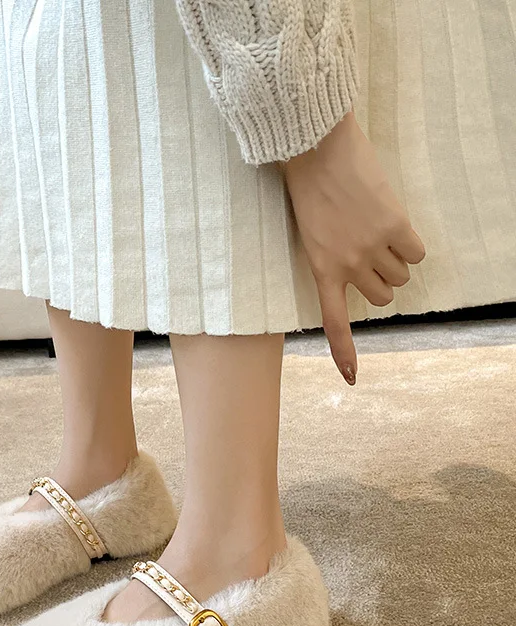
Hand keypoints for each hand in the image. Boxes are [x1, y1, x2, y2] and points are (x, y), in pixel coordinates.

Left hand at [282, 111, 425, 384]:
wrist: (314, 149)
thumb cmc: (306, 187)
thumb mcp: (309, 232)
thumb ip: (331, 256)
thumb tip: (359, 268)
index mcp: (320, 269)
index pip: (333, 322)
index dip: (344, 352)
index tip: (351, 378)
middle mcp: (348, 265)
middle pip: (382, 295)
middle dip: (381, 280)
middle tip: (369, 255)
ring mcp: (373, 247)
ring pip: (401, 276)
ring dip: (396, 261)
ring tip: (377, 232)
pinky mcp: (395, 225)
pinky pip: (417, 253)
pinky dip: (411, 243)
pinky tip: (392, 222)